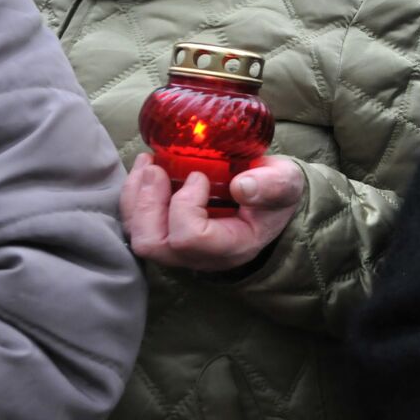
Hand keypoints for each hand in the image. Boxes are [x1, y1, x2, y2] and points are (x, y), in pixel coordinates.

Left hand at [121, 154, 303, 271]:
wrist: (270, 196)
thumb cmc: (276, 189)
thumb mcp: (286, 183)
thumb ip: (272, 185)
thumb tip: (241, 186)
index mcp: (232, 246)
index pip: (191, 239)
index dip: (185, 205)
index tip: (198, 176)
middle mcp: (201, 256)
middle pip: (154, 244)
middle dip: (147, 203)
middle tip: (156, 168)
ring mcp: (180, 249)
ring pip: (139, 236)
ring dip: (135, 198)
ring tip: (148, 163)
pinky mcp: (166, 234)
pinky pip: (136, 224)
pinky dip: (134, 195)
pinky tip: (146, 169)